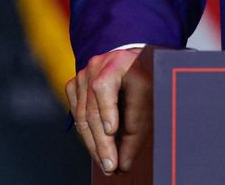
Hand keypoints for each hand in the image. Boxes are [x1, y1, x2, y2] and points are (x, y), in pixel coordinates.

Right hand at [65, 47, 149, 174]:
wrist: (130, 58)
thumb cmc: (144, 78)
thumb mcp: (150, 95)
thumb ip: (139, 125)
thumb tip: (125, 163)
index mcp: (126, 62)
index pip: (117, 93)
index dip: (115, 117)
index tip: (115, 141)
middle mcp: (102, 64)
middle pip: (96, 108)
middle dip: (103, 142)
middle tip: (110, 166)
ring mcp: (85, 73)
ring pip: (83, 115)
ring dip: (93, 144)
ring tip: (105, 163)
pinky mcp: (74, 83)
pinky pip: (76, 113)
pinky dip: (85, 133)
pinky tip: (95, 147)